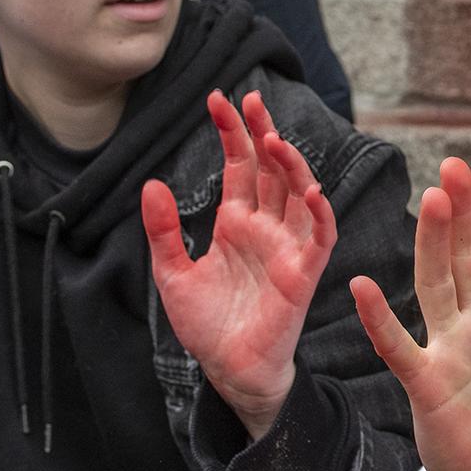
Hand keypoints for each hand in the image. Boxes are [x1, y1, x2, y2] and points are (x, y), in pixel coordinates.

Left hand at [143, 90, 335, 434]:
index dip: (232, 133)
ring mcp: (287, 248)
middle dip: (264, 133)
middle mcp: (265, 228)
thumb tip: (151, 183)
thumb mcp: (172, 273)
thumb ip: (163, 231)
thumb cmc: (207, 326)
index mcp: (236, 224)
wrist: (227, 371)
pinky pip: (320, 237)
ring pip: (299, 194)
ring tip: (273, 139)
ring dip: (291, 165)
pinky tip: (311, 190)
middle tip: (252, 99)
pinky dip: (320, 213)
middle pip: (272, 169)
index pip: (239, 167)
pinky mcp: (303, 273)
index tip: (218, 99)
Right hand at [350, 159, 470, 470]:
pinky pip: (398, 344)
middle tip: (454, 165)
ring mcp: (449, 347)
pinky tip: (364, 287)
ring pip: (436, 284)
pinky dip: (380, 318)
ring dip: (431, 244)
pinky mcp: (426, 380)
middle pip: (465, 256)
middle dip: (461, 213)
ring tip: (431, 200)